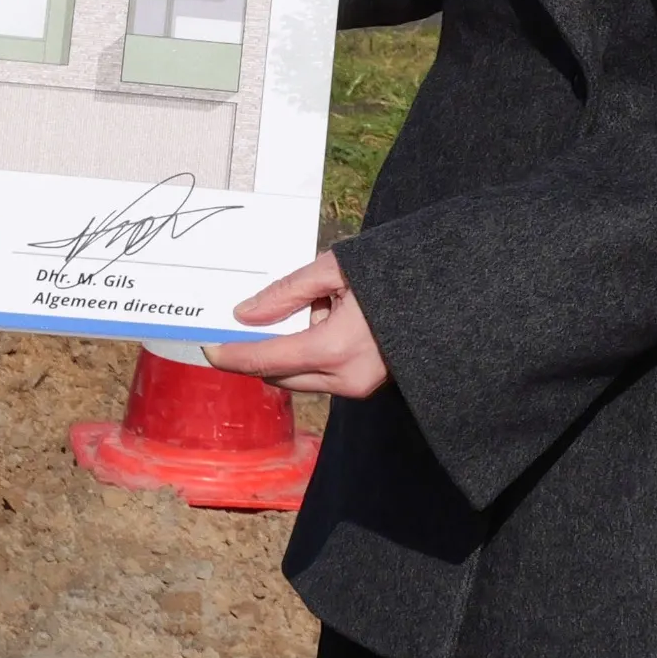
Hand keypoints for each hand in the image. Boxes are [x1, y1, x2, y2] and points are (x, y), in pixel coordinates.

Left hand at [209, 251, 390, 399]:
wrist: (449, 294)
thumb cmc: (394, 272)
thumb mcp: (335, 269)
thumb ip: (285, 293)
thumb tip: (244, 314)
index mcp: (334, 348)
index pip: (266, 360)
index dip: (231, 355)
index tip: (207, 347)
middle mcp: (345, 379)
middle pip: (276, 375)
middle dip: (255, 353)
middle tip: (241, 323)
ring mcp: (358, 388)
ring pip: (297, 379)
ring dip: (285, 353)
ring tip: (307, 311)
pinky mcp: (365, 388)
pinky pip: (319, 377)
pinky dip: (308, 356)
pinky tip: (324, 322)